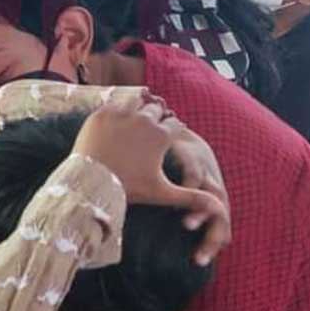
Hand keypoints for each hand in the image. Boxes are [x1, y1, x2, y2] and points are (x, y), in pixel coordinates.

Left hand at [71, 100, 229, 265]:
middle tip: (149, 129)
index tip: (166, 138)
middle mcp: (143, 120)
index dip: (172, 132)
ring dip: (138, 110)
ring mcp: (121, 114)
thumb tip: (219, 208)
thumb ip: (192, 197)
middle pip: (156, 111)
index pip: (176, 124)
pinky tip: (117, 120)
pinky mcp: (100, 113)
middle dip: (155, 119)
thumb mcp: (162, 192)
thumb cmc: (128, 188)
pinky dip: (118, 110)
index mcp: (162, 135)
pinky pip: (114, 104)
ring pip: (136, 102)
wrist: (90, 182)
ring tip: (134, 123)